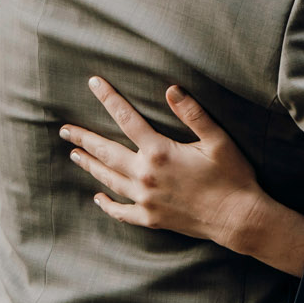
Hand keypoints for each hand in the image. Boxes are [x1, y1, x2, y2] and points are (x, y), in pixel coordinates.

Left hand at [62, 78, 303, 275]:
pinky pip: (121, 212)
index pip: (127, 118)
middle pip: (106, 152)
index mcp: (159, 152)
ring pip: (109, 180)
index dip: (109, 98)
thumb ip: (192, 113)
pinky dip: (107, 204)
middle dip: (84, 138)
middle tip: (65, 130)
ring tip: (75, 155)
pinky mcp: (151, 219)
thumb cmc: (232, 176)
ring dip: (90, 166)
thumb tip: (171, 89)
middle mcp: (146, 175)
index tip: (93, 83)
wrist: (238, 218)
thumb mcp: (217, 140)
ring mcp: (145, 200)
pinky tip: (97, 198)